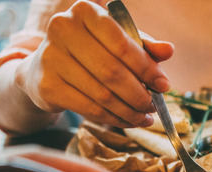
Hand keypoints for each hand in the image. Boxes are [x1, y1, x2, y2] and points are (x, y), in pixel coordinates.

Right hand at [14, 1, 173, 128]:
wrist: (42, 69)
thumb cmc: (88, 51)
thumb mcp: (116, 41)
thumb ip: (142, 45)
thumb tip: (169, 50)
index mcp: (84, 11)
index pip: (121, 42)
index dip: (146, 67)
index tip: (163, 85)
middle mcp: (63, 28)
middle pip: (111, 71)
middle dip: (139, 93)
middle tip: (154, 106)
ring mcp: (51, 57)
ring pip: (102, 94)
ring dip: (128, 111)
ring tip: (144, 117)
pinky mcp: (47, 86)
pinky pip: (89, 108)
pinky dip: (112, 118)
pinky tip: (126, 121)